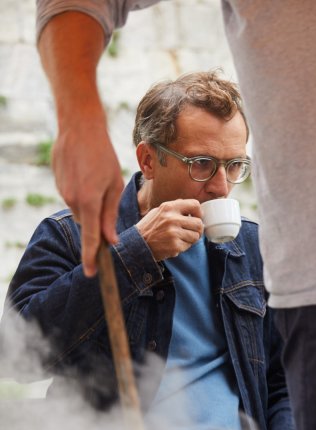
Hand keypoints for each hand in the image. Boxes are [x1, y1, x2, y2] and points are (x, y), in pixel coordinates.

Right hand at [52, 119, 123, 275]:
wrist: (79, 128)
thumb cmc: (103, 155)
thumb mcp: (114, 184)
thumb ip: (110, 214)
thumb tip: (111, 240)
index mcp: (90, 202)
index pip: (90, 238)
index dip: (91, 258)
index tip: (91, 273)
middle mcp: (73, 201)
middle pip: (87, 224)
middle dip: (97, 219)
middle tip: (105, 195)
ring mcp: (63, 193)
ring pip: (80, 211)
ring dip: (90, 203)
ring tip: (96, 178)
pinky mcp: (59, 186)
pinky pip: (73, 198)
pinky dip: (82, 193)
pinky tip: (86, 174)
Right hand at [136, 199, 203, 260]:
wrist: (137, 244)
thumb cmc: (149, 228)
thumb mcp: (159, 211)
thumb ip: (175, 208)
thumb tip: (193, 208)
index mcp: (169, 207)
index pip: (195, 205)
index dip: (199, 213)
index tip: (197, 218)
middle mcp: (172, 219)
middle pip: (199, 223)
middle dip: (197, 229)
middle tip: (192, 232)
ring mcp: (174, 233)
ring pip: (196, 236)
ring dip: (191, 239)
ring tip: (180, 239)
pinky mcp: (175, 246)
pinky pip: (188, 246)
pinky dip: (183, 247)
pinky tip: (173, 245)